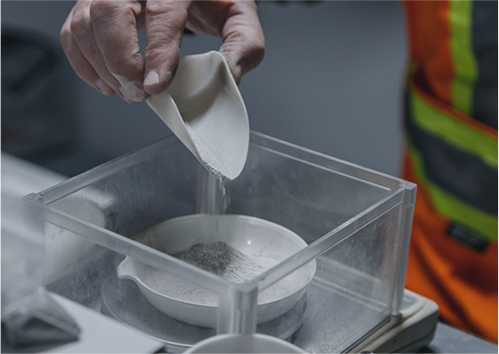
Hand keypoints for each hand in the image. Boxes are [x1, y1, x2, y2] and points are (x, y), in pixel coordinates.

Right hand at [60, 0, 264, 102]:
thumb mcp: (239, 15)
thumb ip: (243, 44)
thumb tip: (228, 76)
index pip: (162, 13)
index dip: (157, 53)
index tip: (155, 86)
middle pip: (112, 13)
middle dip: (121, 62)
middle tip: (138, 93)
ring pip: (87, 21)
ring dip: (101, 66)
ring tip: (125, 91)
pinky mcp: (94, 2)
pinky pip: (73, 29)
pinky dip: (83, 61)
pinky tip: (105, 81)